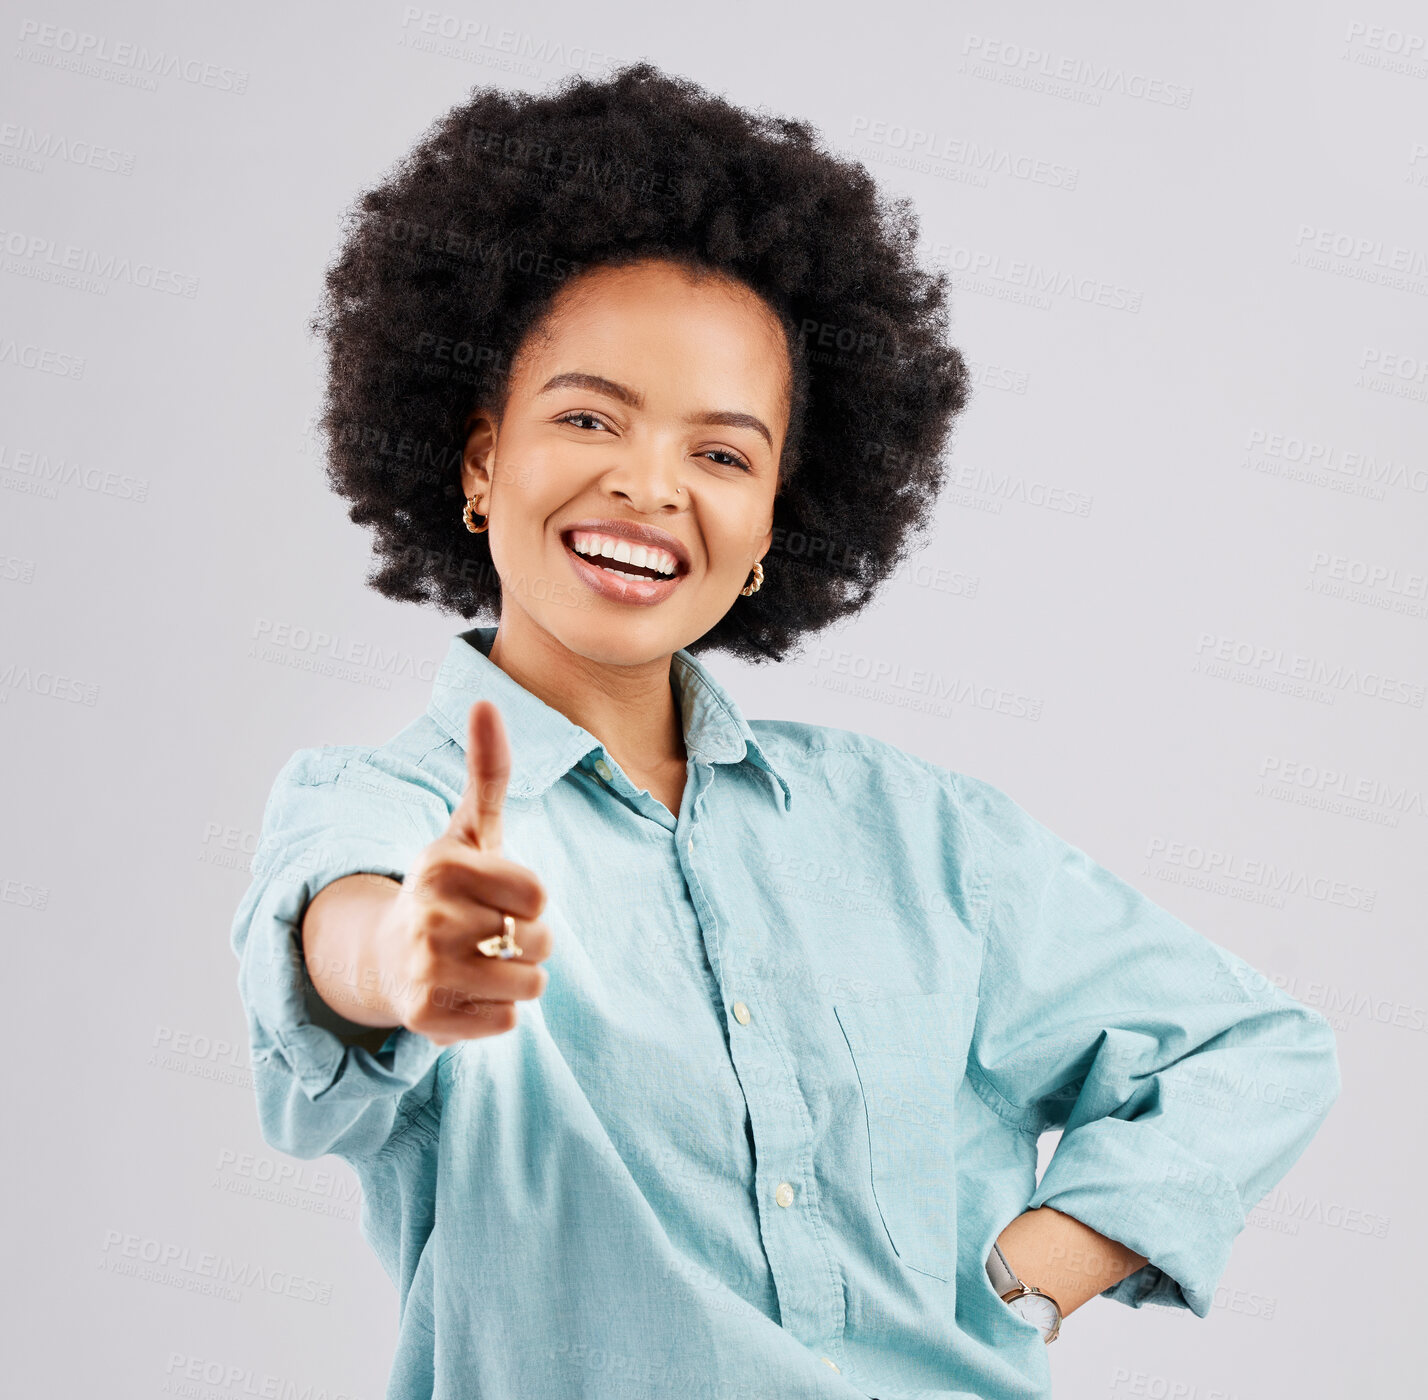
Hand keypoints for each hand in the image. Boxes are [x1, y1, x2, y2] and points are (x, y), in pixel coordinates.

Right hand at [374, 699, 552, 1045]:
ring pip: (531, 985)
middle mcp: (428, 917)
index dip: (531, 900)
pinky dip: (498, 1011)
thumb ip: (487, 770)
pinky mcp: (426, 1019)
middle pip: (540, 942)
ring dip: (518, 977)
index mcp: (443, 866)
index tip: (500, 896)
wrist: (387, 955)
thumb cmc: (448, 888)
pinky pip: (507, 1021)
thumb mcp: (469, 829)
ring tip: (482, 961)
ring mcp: (425, 970)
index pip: (539, 896)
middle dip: (528, 941)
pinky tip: (467, 991)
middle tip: (490, 933)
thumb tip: (486, 701)